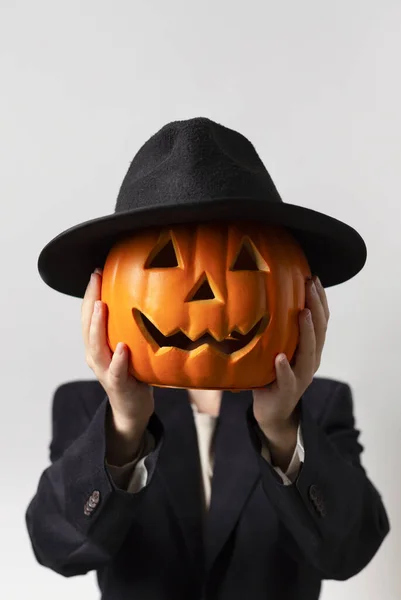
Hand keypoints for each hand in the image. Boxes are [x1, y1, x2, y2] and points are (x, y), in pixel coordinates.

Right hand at [81, 268, 153, 464]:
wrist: (133, 408)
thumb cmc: (134, 372)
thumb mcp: (131, 345)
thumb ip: (131, 325)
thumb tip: (150, 294)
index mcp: (98, 345)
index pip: (89, 315)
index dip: (91, 294)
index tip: (97, 271)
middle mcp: (97, 356)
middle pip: (87, 326)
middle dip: (90, 301)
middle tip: (96, 279)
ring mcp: (105, 371)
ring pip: (96, 347)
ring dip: (98, 326)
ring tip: (101, 306)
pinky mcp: (118, 385)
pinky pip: (116, 372)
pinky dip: (118, 360)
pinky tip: (122, 348)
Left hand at [252, 276, 329, 469]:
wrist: (273, 412)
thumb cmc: (273, 374)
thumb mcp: (277, 348)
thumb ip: (277, 329)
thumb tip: (260, 296)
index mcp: (310, 348)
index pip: (320, 320)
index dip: (320, 300)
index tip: (314, 277)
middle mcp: (310, 360)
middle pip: (319, 331)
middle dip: (316, 306)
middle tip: (310, 285)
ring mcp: (301, 376)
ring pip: (308, 353)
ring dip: (306, 332)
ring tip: (302, 313)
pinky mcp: (287, 391)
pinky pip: (287, 379)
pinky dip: (284, 368)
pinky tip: (279, 358)